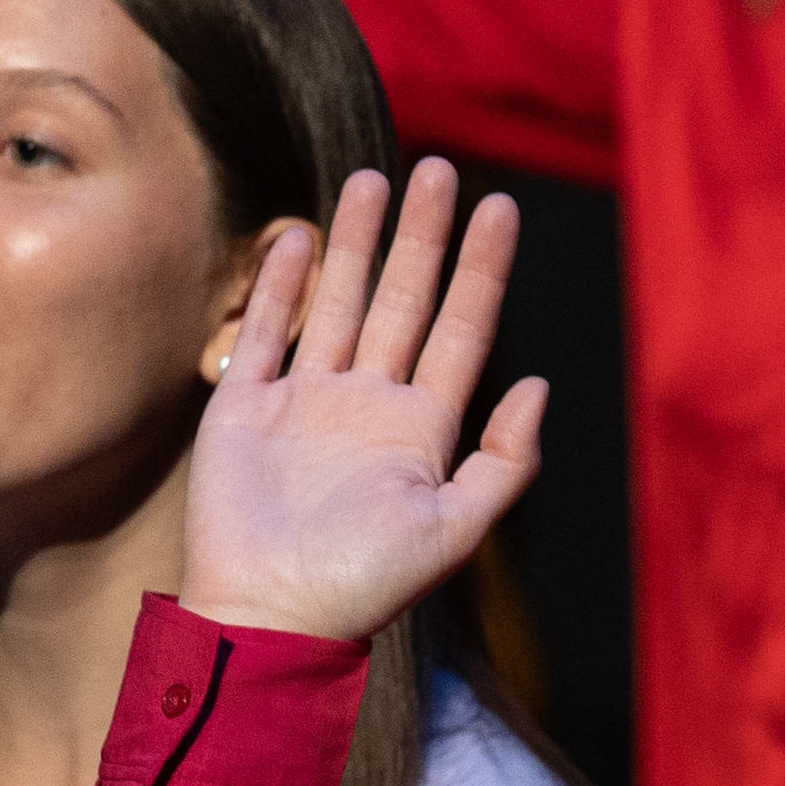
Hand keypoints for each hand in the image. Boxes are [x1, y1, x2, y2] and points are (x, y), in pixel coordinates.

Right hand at [181, 158, 549, 646]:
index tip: (500, 208)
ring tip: (374, 176)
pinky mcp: (245, 409)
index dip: (481, 270)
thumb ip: (504, 462)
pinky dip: (280, 286)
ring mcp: (306, 403)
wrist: (270, 616)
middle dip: (424, 237)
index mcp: (422, 430)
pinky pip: (266, 333)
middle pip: (404, 301)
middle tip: (440, 169)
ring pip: (339, 303)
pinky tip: (299, 236)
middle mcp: (368, 405)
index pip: (461, 330)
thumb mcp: (456, 530)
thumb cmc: (365, 585)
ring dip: (357, 243)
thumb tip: (539, 386)